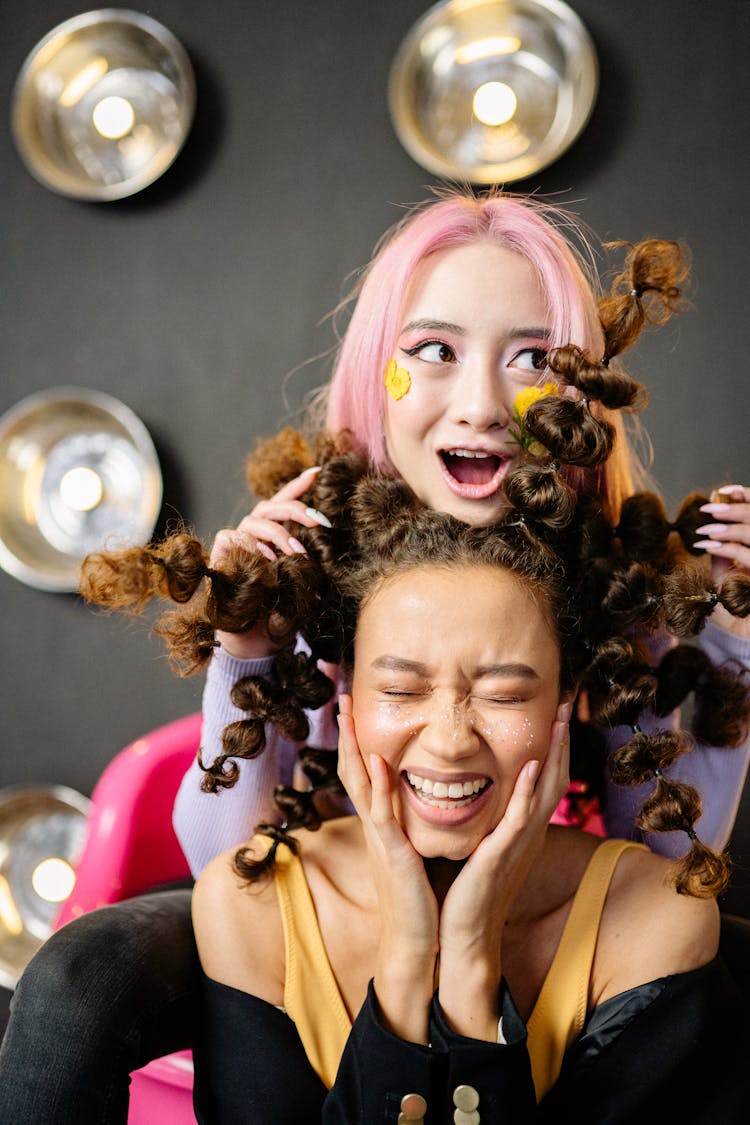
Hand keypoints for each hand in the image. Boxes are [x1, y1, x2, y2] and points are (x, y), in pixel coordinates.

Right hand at [210, 467, 325, 657]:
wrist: (255, 639)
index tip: (318, 472)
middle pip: (271, 505)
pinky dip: (253, 546)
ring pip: (256, 520)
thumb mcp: (302, 579)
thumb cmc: (281, 609)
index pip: (285, 502)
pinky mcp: (220, 553)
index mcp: (274, 534)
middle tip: (320, 521)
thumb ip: (308, 557)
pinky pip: (233, 537)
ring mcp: (236, 541)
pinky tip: (268, 560)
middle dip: (297, 508)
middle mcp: (254, 533)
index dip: (299, 485)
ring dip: (280, 533)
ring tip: (298, 552)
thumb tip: (327, 535)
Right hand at [337, 695, 437, 1042]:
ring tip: (348, 713)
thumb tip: (423, 800)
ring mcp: (380, 838)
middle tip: (341, 697)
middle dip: (348, 732)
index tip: (355, 709)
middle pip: (353, 769)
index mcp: (383, 824)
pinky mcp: (392, 853)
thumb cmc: (419, 898)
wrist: (416, 942)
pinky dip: (377, 785)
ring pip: (360, 782)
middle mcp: (375, 826)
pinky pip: (380, 813)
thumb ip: (412, 825)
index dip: (358, 740)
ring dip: (354, 746)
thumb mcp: (414, 852)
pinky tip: (377, 760)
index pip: (365, 773)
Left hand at [436, 702, 571, 1039]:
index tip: (556, 710)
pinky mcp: (502, 857)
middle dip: (562, 739)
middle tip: (569, 702)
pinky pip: (521, 820)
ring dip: (554, 754)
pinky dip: (529, 792)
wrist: (463, 938)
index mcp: (522, 829)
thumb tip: (477, 790)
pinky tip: (531, 767)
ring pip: (545, 791)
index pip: (544, 778)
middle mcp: (528, 833)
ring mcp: (520, 844)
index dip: (553, 744)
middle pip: (554, 777)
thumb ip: (488, 819)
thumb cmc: (468, 893)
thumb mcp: (482, 845)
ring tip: (560, 720)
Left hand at [695, 485, 749, 637]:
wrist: (747, 635)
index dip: (747, 496)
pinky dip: (728, 546)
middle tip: (708, 508)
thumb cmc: (738, 606)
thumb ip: (724, 550)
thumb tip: (712, 526)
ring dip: (730, 527)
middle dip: (735, 509)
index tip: (724, 491)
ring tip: (705, 528)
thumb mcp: (727, 573)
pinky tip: (710, 544)